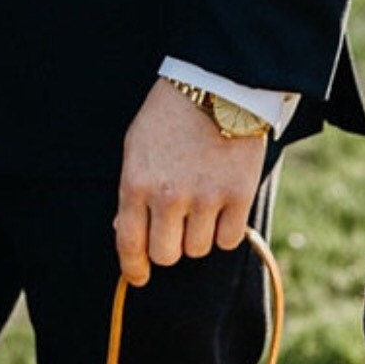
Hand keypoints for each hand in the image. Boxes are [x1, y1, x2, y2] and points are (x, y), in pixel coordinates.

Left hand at [116, 79, 267, 285]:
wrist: (219, 85)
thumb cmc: (172, 117)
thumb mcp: (137, 147)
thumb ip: (131, 193)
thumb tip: (125, 234)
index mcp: (137, 183)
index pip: (130, 244)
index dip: (134, 269)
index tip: (139, 277)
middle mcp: (170, 196)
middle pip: (168, 256)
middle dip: (171, 246)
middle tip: (177, 227)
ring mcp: (206, 198)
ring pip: (199, 249)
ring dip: (199, 235)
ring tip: (203, 204)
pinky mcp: (238, 197)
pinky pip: (229, 240)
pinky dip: (226, 230)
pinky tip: (224, 206)